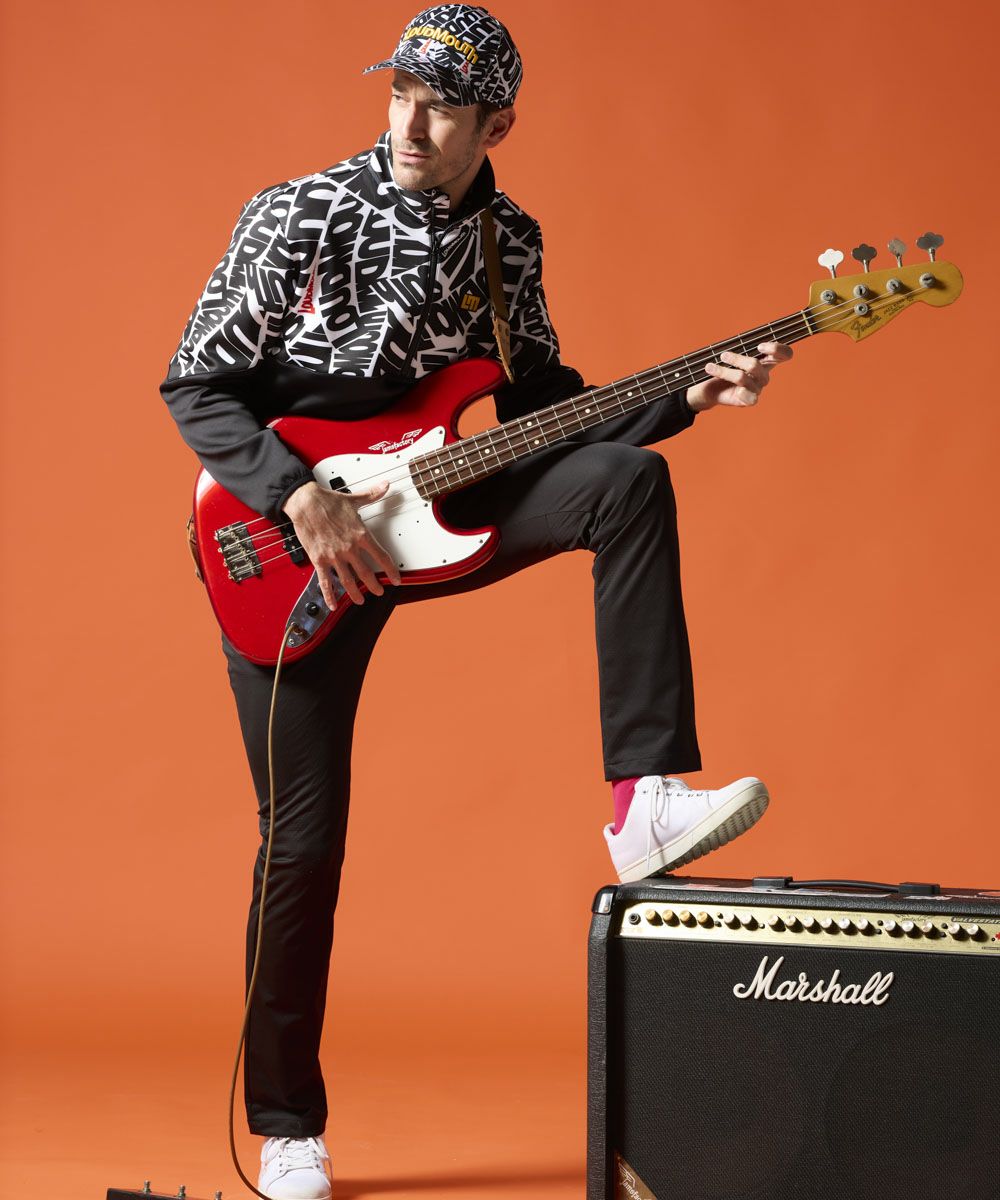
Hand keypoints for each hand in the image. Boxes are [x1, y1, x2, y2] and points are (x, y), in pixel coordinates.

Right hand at [283, 479, 401, 608]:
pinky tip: (333, 604)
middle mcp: (349, 548)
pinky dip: (329, 595)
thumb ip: (372, 495)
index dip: (391, 571)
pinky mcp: (319, 559)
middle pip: (366, 574)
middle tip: (380, 591)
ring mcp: (334, 556)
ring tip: (361, 600)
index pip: (382, 557)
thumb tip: (386, 486)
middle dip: (375, 586)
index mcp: (360, 535)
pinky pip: (325, 582)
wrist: (305, 502)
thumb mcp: (354, 499)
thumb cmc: (328, 501)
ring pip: (348, 581)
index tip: (396, 579)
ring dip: (356, 594)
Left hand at [685, 340, 792, 412]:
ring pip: (743, 378)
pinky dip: (740, 392)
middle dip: (737, 359)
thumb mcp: (732, 353)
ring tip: (710, 367)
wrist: (709, 387)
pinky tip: (729, 388)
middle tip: (723, 356)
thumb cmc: (723, 366)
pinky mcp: (748, 400)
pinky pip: (750, 397)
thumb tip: (740, 340)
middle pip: (756, 365)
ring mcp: (757, 388)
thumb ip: (741, 345)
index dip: (778, 349)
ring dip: (724, 371)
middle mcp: (764, 375)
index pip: (785, 354)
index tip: (759, 346)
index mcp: (766, 360)